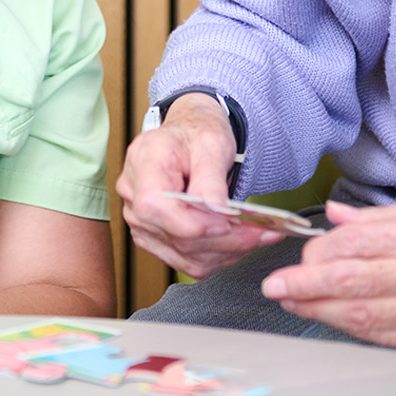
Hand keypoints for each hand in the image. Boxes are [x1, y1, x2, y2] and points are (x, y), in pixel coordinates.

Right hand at [116, 94, 278, 277]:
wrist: (190, 140)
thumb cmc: (197, 134)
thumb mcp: (210, 144)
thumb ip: (211, 179)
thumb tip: (217, 212)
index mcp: (143, 163)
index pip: (154, 206)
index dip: (191, 223)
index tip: (228, 224)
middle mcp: (134, 197)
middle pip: (174, 235)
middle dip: (223, 240)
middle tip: (262, 232)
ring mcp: (141, 222)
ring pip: (184, 255)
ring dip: (225, 251)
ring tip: (258, 236)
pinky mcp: (156, 239)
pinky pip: (187, 261)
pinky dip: (218, 256)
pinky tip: (239, 242)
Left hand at [259, 198, 395, 354]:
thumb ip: (381, 217)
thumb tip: (334, 218)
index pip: (358, 246)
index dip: (319, 255)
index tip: (295, 259)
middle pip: (354, 284)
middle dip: (307, 288)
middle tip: (277, 287)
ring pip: (364, 317)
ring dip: (321, 312)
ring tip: (294, 303)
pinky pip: (384, 338)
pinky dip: (353, 328)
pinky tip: (332, 318)